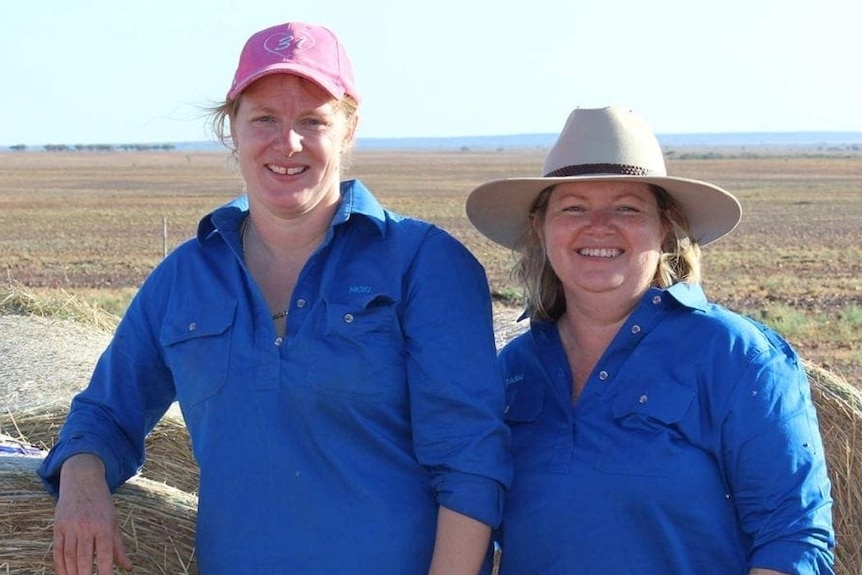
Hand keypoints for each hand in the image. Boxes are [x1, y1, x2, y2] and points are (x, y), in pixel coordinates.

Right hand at [53, 454, 132, 574]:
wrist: (82, 481)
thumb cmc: (101, 503)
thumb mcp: (113, 521)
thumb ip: (118, 547)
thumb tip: (128, 567)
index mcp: (104, 525)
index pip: (105, 552)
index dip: (106, 569)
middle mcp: (87, 526)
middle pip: (83, 557)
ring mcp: (71, 527)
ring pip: (69, 555)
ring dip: (71, 573)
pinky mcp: (58, 527)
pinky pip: (57, 550)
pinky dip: (59, 565)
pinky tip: (64, 574)